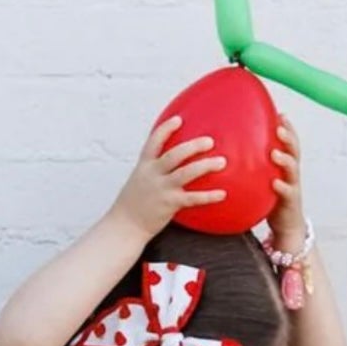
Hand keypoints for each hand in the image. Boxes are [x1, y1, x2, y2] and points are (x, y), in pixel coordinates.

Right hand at [109, 116, 226, 240]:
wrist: (124, 225)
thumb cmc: (133, 204)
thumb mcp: (138, 181)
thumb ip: (152, 171)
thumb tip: (168, 166)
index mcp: (144, 166)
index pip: (154, 141)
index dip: (166, 129)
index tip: (178, 119)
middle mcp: (153, 174)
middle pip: (175, 154)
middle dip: (193, 146)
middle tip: (209, 141)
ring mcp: (161, 189)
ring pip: (186, 173)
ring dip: (205, 165)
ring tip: (222, 162)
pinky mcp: (170, 204)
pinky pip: (193, 198)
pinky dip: (209, 196)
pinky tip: (222, 194)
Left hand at [269, 116, 305, 247]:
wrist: (287, 226)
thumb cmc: (271, 200)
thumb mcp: (264, 179)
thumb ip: (256, 165)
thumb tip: (232, 152)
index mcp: (286, 165)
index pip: (289, 142)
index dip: (287, 127)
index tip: (279, 113)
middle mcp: (292, 173)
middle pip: (294, 150)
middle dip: (288, 137)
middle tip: (278, 127)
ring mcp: (292, 186)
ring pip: (292, 169)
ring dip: (285, 159)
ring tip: (275, 153)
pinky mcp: (290, 202)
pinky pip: (287, 192)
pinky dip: (281, 186)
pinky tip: (274, 182)